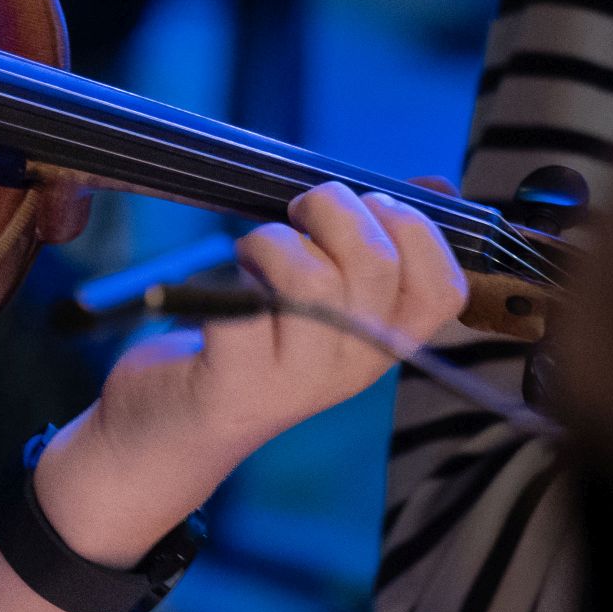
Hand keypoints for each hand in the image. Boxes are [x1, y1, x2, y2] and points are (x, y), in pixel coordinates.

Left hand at [101, 182, 469, 466]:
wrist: (169, 426)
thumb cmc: (251, 340)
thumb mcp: (325, 298)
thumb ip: (378, 244)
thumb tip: (438, 186)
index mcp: (386, 341)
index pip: (443, 287)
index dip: (414, 229)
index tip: (369, 206)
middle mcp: (354, 365)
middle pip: (375, 263)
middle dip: (333, 207)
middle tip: (296, 211)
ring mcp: (298, 379)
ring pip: (311, 278)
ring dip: (273, 239)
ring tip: (252, 251)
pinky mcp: (235, 381)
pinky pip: (244, 308)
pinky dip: (230, 275)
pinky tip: (223, 284)